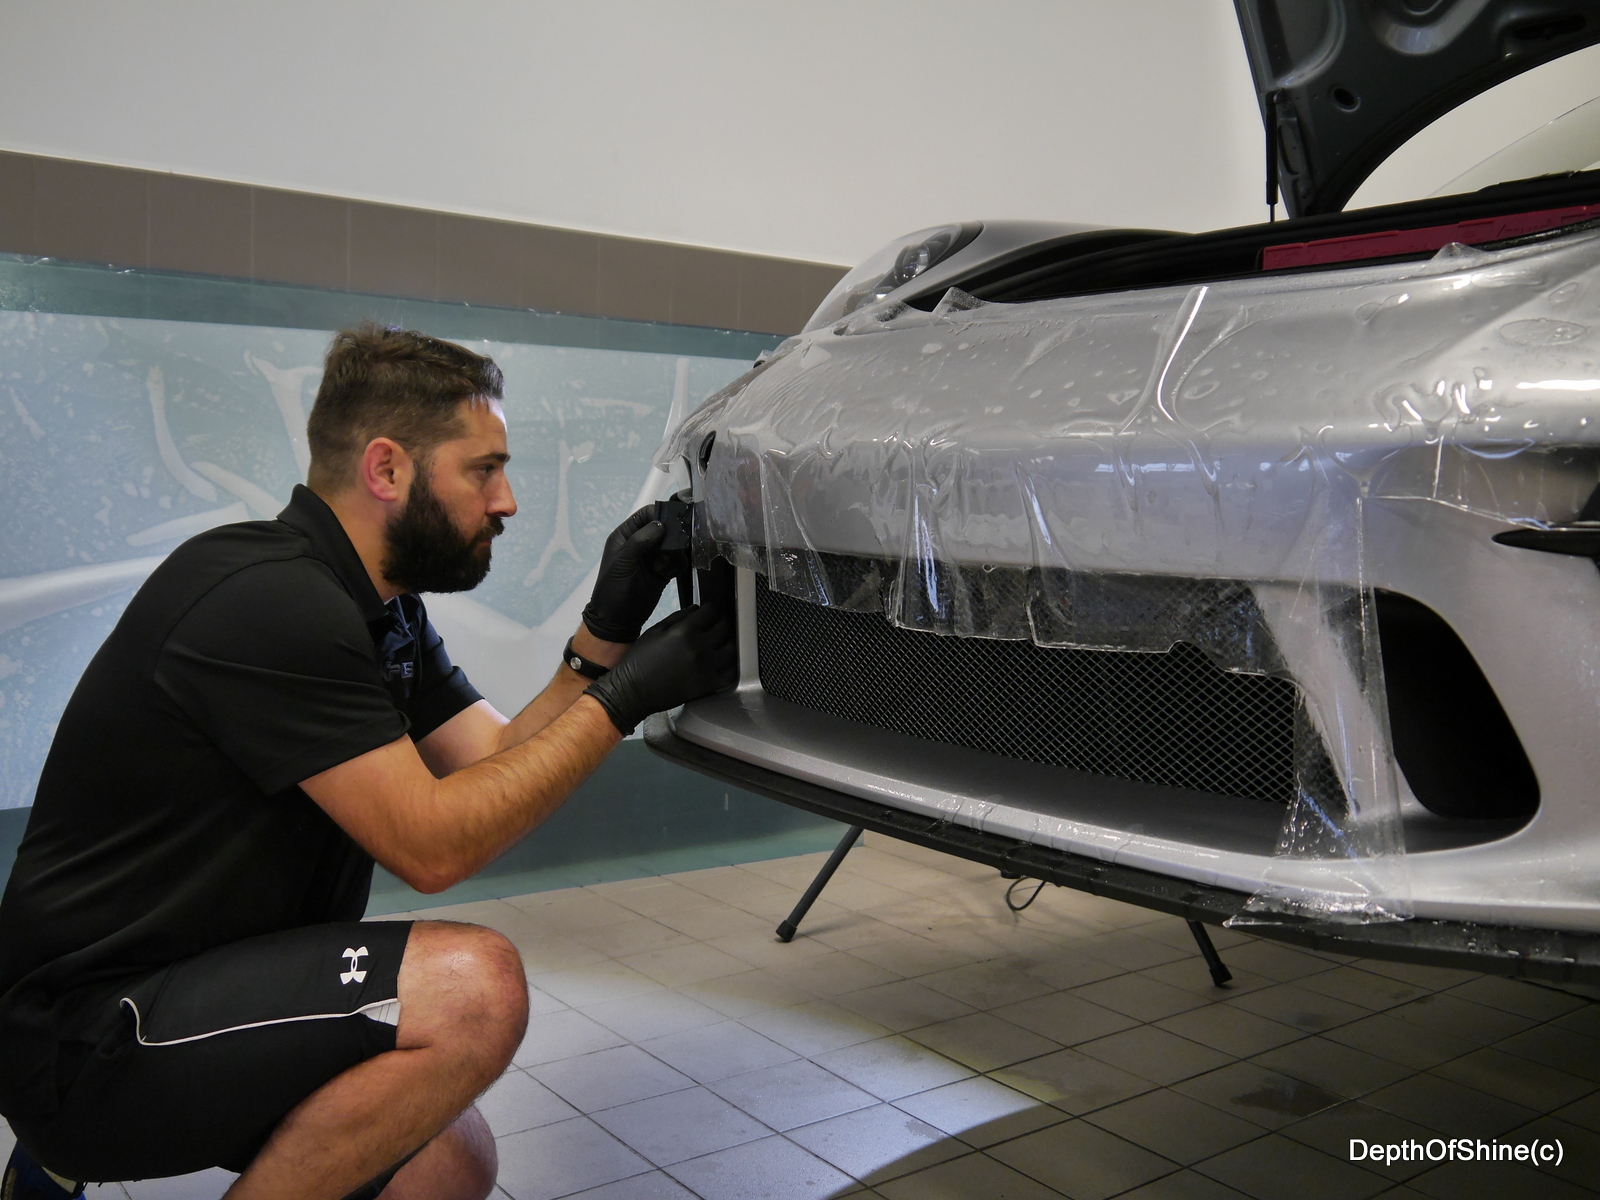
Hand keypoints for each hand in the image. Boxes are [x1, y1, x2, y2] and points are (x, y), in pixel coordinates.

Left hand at [582, 506, 688, 642]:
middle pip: (664, 528)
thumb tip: (661, 524)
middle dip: (671, 537)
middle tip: (672, 548)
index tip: (673, 521)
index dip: (659, 514)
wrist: (618, 620)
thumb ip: (641, 541)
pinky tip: (667, 574)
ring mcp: (653, 558)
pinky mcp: (663, 571)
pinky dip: (676, 565)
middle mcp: (641, 543)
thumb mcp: (623, 562)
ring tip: (663, 566)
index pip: (646, 515)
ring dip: (673, 554)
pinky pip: (677, 561)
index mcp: (626, 536)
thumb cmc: (613, 589)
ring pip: (673, 545)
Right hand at [585, 604, 736, 733]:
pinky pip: (730, 672)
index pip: (711, 612)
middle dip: (721, 623)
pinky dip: (729, 665)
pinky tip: (722, 662)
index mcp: (685, 632)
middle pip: (725, 628)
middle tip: (716, 626)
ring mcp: (707, 667)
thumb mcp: (655, 631)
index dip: (711, 609)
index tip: (710, 612)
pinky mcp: (709, 685)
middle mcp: (699, 648)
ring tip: (721, 643)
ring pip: (732, 648)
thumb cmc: (639, 661)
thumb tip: (698, 609)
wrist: (633, 692)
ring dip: (728, 642)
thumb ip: (679, 617)